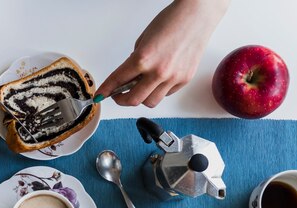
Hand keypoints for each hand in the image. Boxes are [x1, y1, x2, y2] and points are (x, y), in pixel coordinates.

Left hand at [96, 0, 229, 107]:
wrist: (197, 15)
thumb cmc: (171, 21)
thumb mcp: (143, 40)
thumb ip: (134, 60)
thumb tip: (128, 77)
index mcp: (143, 59)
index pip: (118, 81)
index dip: (105, 90)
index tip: (99, 96)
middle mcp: (158, 71)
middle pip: (133, 100)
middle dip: (121, 100)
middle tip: (118, 95)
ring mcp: (173, 78)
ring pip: (151, 102)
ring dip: (141, 98)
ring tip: (139, 88)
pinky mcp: (185, 79)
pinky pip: (166, 94)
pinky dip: (158, 91)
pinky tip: (156, 81)